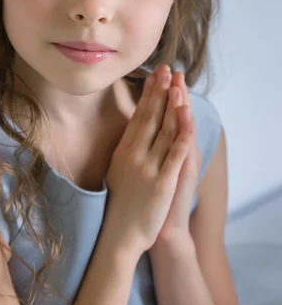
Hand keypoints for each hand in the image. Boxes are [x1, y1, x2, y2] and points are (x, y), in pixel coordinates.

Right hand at [104, 64, 193, 257]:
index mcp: (124, 150)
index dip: (148, 94)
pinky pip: (174, 155)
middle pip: (150, 117)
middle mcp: (134, 154)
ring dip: (171, 107)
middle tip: (166, 70)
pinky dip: (181, 136)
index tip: (155, 75)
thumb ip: (127, 147)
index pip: (138, 116)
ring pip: (163, 131)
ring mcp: (147, 168)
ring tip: (177, 86)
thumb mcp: (117, 168)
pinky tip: (187, 120)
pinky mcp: (161, 182)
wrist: (119, 234)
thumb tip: (134, 126)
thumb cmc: (119, 202)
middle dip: (160, 92)